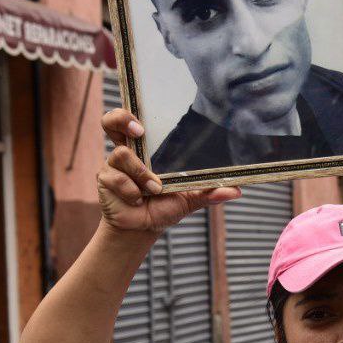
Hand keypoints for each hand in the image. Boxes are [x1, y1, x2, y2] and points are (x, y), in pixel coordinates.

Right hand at [98, 108, 239, 233]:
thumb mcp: (190, 198)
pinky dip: (132, 191)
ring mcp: (113, 165)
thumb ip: (209, 191)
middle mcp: (127, 151)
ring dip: (141, 174)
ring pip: (122, 155)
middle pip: (111, 122)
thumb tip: (237, 191)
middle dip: (121, 120)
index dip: (129, 115)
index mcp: (146, 148)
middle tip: (138, 133)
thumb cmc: (164, 206)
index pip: (132, 120)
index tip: (140, 125)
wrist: (144, 228)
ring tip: (154, 190)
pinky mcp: (105, 180)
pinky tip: (137, 200)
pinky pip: (117, 179)